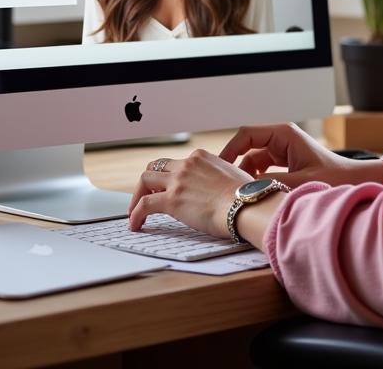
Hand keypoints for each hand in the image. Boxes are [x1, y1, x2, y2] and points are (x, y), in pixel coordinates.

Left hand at [127, 148, 251, 235]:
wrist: (245, 205)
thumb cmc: (247, 196)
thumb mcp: (234, 176)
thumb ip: (221, 177)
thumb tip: (223, 188)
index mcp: (201, 157)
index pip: (177, 163)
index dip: (170, 176)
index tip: (169, 187)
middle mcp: (187, 164)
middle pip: (157, 166)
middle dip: (149, 181)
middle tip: (148, 195)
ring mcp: (178, 180)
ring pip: (145, 179)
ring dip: (137, 194)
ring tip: (135, 210)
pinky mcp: (171, 200)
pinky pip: (144, 204)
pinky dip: (135, 214)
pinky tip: (135, 224)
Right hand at [220, 122, 382, 187]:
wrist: (355, 182)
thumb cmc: (335, 177)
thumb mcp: (299, 182)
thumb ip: (271, 184)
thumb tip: (245, 189)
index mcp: (283, 134)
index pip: (245, 134)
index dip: (229, 150)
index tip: (218, 168)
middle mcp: (280, 138)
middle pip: (246, 147)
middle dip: (234, 165)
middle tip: (222, 185)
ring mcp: (282, 149)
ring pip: (252, 160)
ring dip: (246, 176)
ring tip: (237, 194)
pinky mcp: (284, 162)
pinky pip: (261, 168)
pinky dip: (255, 180)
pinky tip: (253, 196)